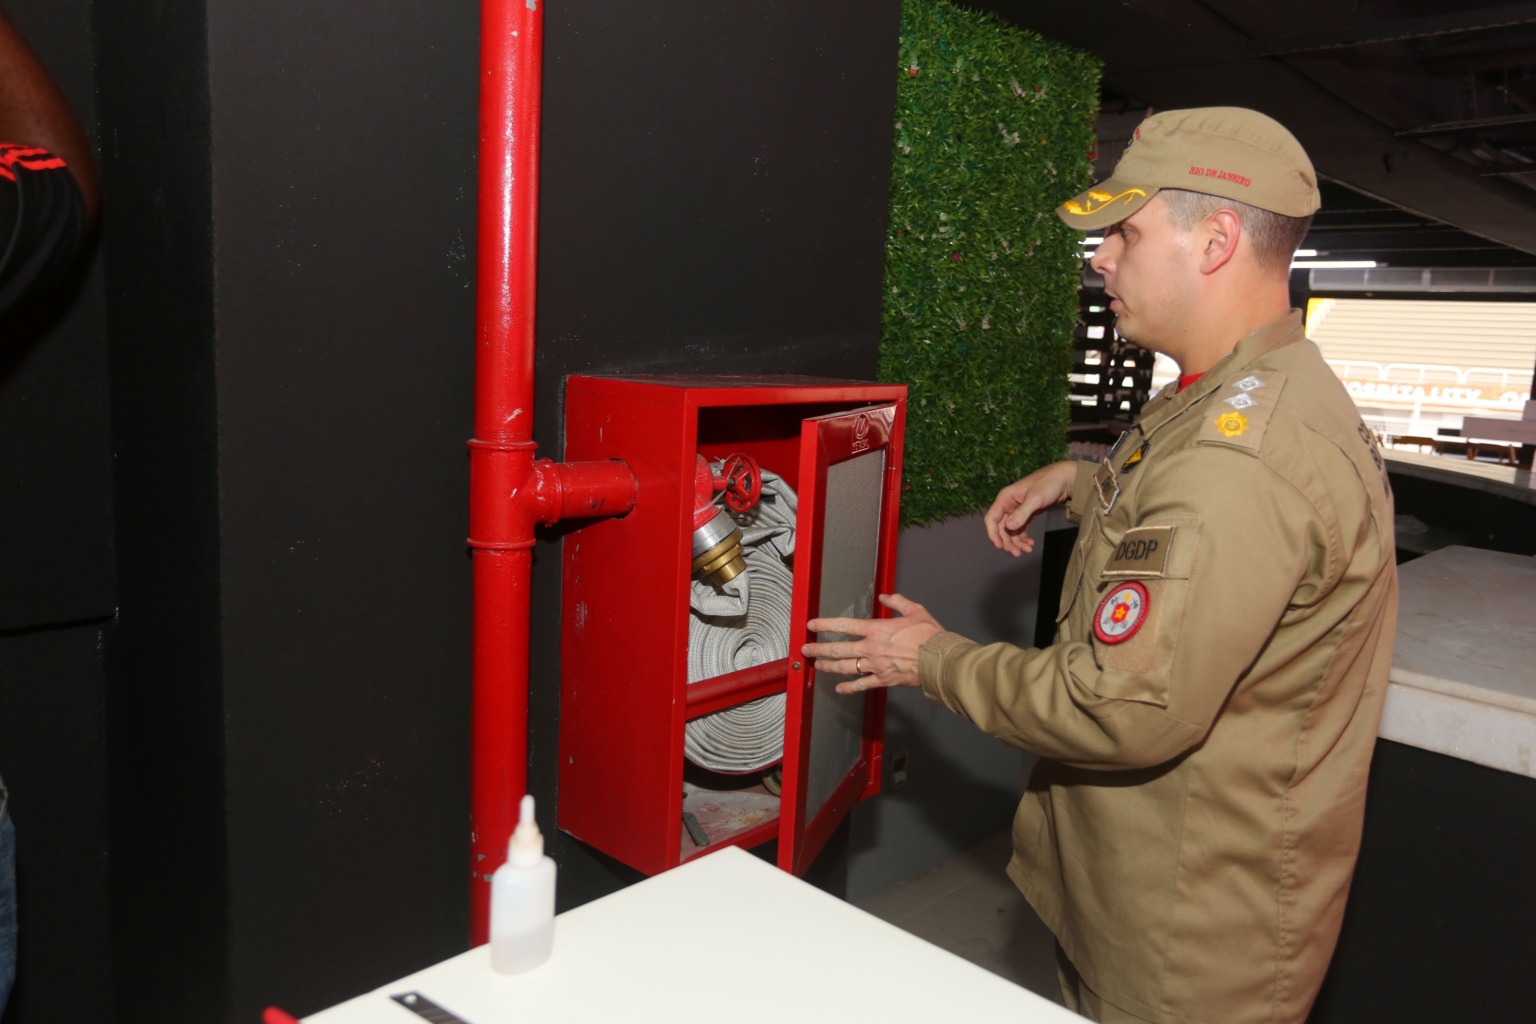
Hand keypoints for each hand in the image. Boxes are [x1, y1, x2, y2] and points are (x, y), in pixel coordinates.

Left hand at [802, 593, 942, 693]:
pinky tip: (839, 689)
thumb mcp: (914, 610)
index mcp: (876, 630)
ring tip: (817, 665)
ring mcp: (875, 666)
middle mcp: (871, 648)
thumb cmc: (928, 636)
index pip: (844, 626)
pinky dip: (849, 687)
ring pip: (845, 667)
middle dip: (819, 648)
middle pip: (838, 649)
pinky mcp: (882, 680)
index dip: (825, 624)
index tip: (812, 625)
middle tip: (805, 648)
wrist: (938, 660)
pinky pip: (861, 685)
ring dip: (828, 666)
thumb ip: (897, 602)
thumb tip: (885, 597)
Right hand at [983, 460, 1076, 556]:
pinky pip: (1020, 529)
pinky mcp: (1026, 514)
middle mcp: (1008, 504)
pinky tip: (1030, 543)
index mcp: (1005, 498)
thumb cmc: (1049, 483)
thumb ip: (1022, 512)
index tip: (1000, 546)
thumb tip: (1009, 527)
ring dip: (1016, 542)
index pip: (992, 518)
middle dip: (1008, 542)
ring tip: (1027, 550)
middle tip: (1017, 553)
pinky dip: (1023, 538)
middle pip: (1001, 528)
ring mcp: (1017, 510)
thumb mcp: (1035, 498)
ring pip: (1011, 531)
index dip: (993, 534)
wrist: (1065, 479)